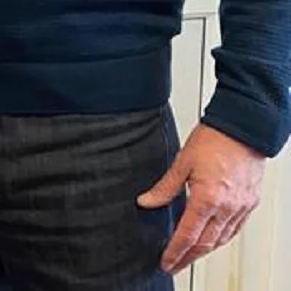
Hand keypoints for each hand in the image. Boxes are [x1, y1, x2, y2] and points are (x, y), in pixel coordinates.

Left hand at [138, 122, 265, 273]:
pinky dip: (221, 239)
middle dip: (188, 258)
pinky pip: (235, 230)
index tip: (165, 262)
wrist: (243, 130)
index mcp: (207, 198)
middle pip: (205, 244)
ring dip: (204, 251)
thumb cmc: (214, 140)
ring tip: (189, 256)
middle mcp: (227, 208)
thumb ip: (164, 187)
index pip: (188, 235)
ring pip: (221, 240)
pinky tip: (212, 239)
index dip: (175, 252)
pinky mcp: (249, 204)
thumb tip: (146, 202)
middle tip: (173, 265)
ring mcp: (241, 208)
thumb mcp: (181, 162)